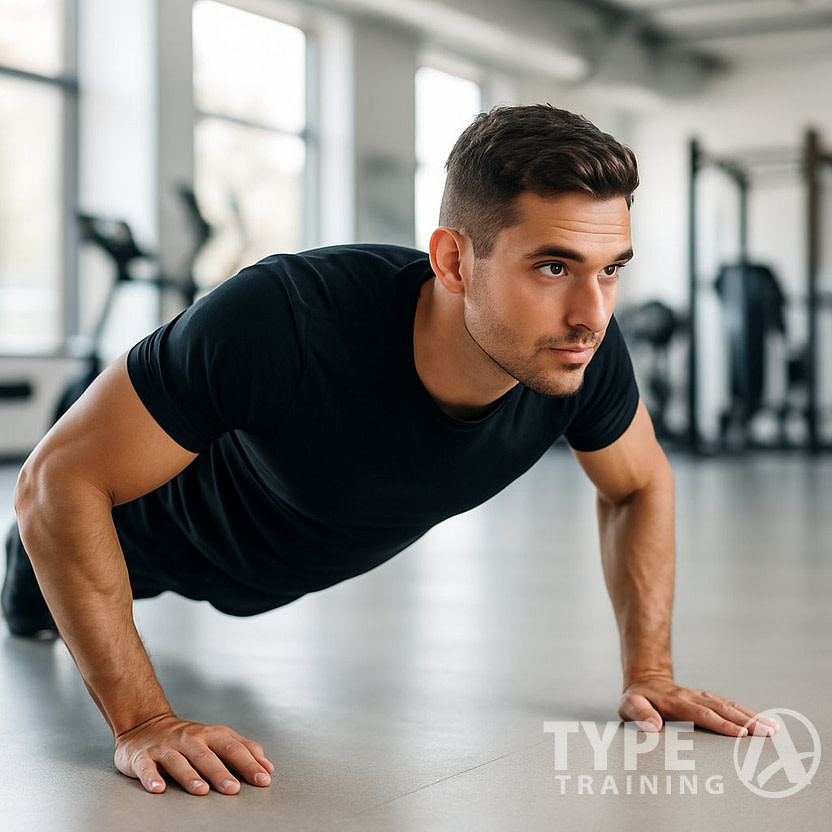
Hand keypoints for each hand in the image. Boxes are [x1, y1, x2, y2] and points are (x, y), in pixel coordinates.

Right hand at [114, 713, 274, 794]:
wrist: (145, 725)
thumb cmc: (188, 738)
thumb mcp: (217, 738)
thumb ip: (243, 749)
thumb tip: (267, 767)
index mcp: (211, 735)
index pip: (234, 748)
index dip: (249, 764)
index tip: (263, 779)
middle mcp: (190, 739)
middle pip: (207, 756)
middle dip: (221, 772)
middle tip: (234, 789)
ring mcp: (166, 747)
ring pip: (179, 761)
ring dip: (190, 776)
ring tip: (202, 791)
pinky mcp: (143, 756)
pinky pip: (146, 767)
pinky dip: (151, 777)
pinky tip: (158, 789)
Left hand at [618, 675, 779, 737]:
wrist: (645, 681)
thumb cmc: (637, 699)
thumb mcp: (629, 705)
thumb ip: (639, 713)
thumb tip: (654, 724)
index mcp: (676, 702)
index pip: (702, 714)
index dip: (721, 724)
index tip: (741, 734)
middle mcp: (693, 698)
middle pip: (723, 709)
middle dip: (746, 721)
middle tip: (768, 733)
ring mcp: (702, 697)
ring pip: (730, 706)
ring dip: (752, 716)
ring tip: (773, 728)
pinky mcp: (708, 699)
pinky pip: (730, 706)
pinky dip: (747, 713)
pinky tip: (763, 722)